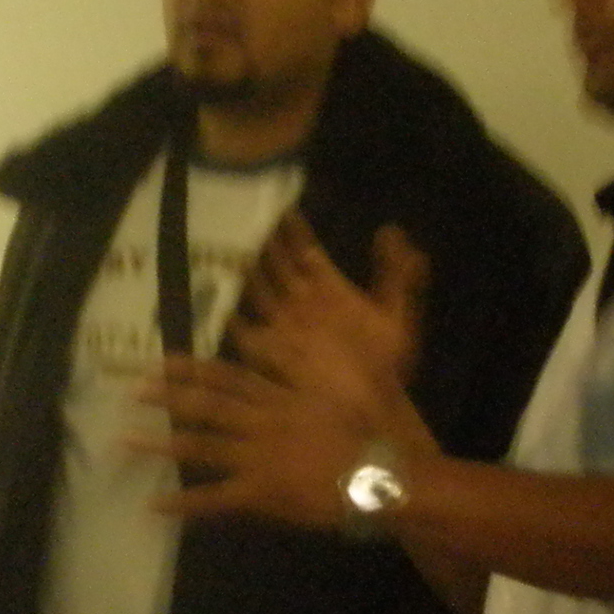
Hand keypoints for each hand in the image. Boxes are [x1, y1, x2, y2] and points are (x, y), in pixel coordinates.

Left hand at [134, 354, 378, 530]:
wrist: (383, 477)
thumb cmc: (372, 435)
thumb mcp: (343, 390)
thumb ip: (311, 376)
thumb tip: (291, 355)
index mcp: (281, 398)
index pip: (227, 376)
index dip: (192, 367)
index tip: (161, 359)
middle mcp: (262, 422)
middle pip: (206, 405)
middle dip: (167, 398)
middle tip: (132, 393)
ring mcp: (258, 456)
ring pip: (200, 446)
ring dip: (161, 444)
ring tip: (125, 442)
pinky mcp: (259, 492)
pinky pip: (214, 498)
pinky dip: (184, 503)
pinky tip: (156, 506)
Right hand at [232, 215, 425, 426]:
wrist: (374, 408)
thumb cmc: (386, 365)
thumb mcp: (398, 316)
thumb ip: (397, 274)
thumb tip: (392, 228)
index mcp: (328, 289)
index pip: (305, 249)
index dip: (293, 228)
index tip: (280, 205)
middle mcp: (300, 301)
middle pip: (274, 263)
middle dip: (258, 241)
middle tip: (238, 215)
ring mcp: (282, 325)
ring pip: (256, 289)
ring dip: (240, 271)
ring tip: (223, 247)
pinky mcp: (270, 352)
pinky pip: (244, 328)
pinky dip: (229, 314)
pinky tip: (215, 300)